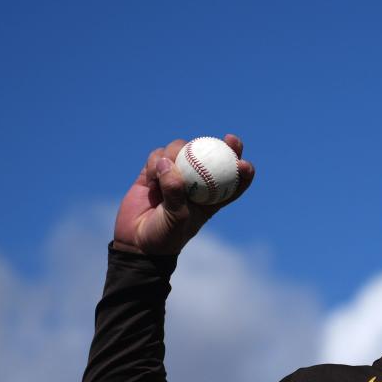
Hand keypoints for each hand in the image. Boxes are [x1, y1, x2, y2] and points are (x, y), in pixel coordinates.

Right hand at [113, 134, 254, 254]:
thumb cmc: (166, 236)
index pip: (233, 182)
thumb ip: (175, 192)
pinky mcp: (154, 171)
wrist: (137, 241)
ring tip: (163, 174)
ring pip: (182, 149)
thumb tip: (169, 163)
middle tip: (229, 139)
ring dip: (176, 153)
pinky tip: (151, 178)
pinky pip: (158, 155)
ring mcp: (175, 174)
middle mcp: (196, 183)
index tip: (244, 163)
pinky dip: (155, 161)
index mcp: (211, 198)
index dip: (243, 170)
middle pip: (214, 157)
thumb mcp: (176, 218)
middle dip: (226, 146)